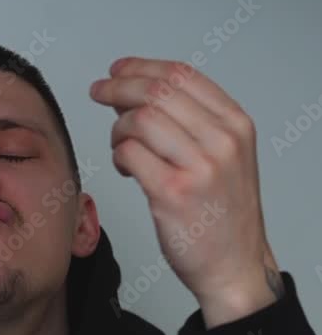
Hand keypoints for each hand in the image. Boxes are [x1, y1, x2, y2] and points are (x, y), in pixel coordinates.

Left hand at [89, 57, 284, 322]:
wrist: (234, 267)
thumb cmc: (225, 218)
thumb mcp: (228, 159)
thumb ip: (197, 124)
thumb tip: (142, 93)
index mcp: (235, 125)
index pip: (181, 75)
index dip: (141, 67)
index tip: (118, 70)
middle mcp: (221, 141)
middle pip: (156, 91)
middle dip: (118, 87)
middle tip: (99, 93)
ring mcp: (197, 167)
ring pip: (139, 119)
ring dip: (118, 129)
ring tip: (120, 146)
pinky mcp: (172, 193)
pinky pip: (129, 153)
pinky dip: (118, 156)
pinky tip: (125, 168)